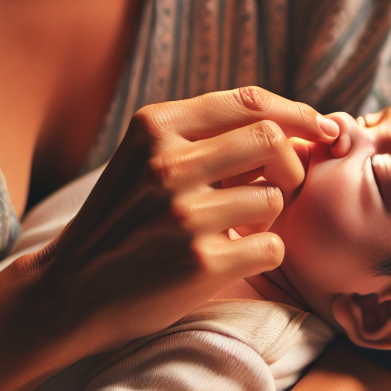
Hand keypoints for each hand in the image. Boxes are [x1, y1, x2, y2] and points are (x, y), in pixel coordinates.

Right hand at [16, 86, 339, 355]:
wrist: (68, 290)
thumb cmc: (124, 215)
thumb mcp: (147, 153)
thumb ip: (205, 132)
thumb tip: (295, 121)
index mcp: (156, 125)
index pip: (249, 100)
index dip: (297, 110)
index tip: (323, 126)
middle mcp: (168, 163)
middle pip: (271, 138)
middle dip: (291, 161)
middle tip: (283, 181)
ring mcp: (183, 214)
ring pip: (274, 195)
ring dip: (269, 212)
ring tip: (239, 223)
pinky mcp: (198, 263)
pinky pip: (271, 245)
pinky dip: (264, 250)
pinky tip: (235, 254)